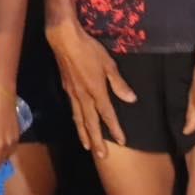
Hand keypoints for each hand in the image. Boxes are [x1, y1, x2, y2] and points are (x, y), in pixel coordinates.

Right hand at [46, 18, 135, 156]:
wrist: (63, 39)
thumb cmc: (89, 49)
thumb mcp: (108, 64)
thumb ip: (118, 83)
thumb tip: (130, 99)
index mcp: (96, 91)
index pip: (107, 114)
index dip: (115, 129)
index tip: (122, 141)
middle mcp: (83, 96)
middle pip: (90, 123)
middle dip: (96, 140)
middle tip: (101, 156)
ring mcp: (72, 93)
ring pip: (78, 119)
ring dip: (83, 134)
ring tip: (87, 146)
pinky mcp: (66, 88)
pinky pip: (72, 109)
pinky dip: (76, 120)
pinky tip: (77, 122)